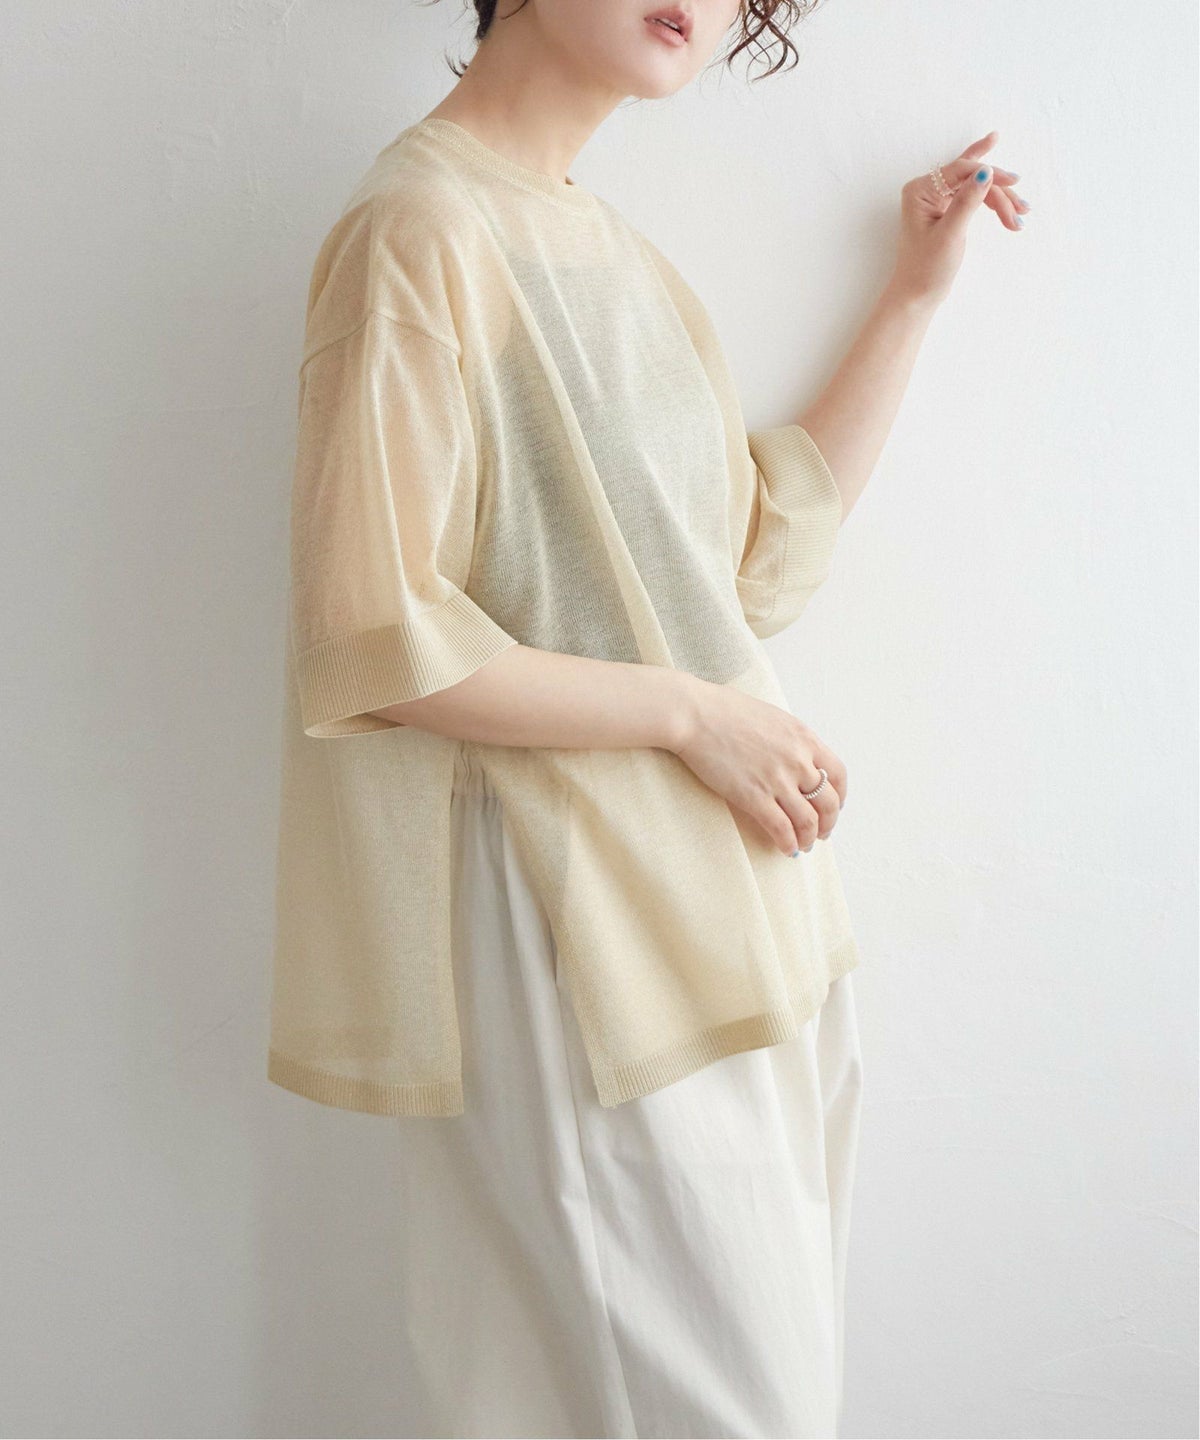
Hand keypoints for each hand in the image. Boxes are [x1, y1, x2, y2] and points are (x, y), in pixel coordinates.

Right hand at [671, 681, 846, 856]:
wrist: (696, 715)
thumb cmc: (725, 711)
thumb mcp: (773, 717)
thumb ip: (791, 740)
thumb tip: (797, 760)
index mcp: (804, 738)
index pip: (838, 774)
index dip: (840, 796)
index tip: (834, 806)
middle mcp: (798, 760)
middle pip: (828, 802)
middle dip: (828, 823)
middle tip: (821, 832)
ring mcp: (777, 780)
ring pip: (808, 821)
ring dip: (808, 838)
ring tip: (803, 845)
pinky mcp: (754, 796)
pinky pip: (781, 829)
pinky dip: (788, 843)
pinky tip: (785, 848)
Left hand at [888, 130, 1029, 309]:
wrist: (917, 295)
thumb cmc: (926, 269)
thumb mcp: (949, 234)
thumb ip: (967, 201)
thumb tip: (986, 170)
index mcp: (920, 190)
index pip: (960, 170)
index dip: (990, 173)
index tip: (1014, 182)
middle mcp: (927, 189)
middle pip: (972, 177)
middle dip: (999, 192)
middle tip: (1021, 210)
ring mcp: (937, 199)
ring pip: (977, 187)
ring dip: (1001, 200)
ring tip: (1020, 218)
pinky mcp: (947, 210)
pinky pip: (974, 197)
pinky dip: (993, 205)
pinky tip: (1010, 210)